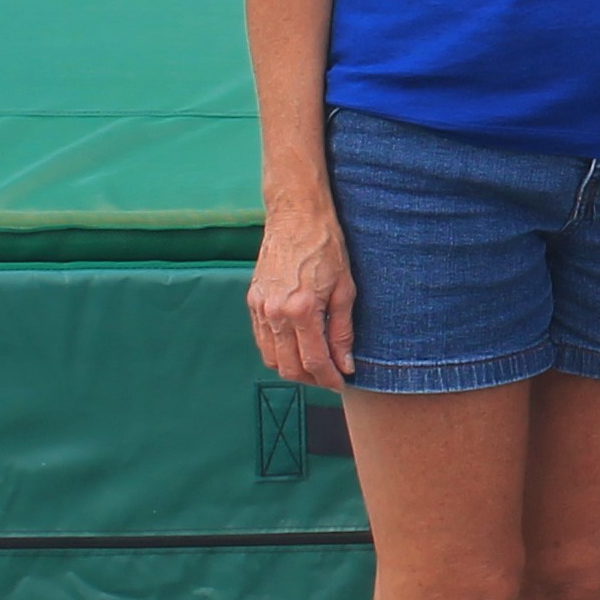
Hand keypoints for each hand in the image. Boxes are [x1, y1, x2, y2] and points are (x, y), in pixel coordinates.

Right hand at [246, 201, 358, 389]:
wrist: (297, 216)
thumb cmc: (326, 247)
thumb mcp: (345, 289)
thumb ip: (343, 331)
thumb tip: (345, 364)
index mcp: (301, 310)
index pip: (313, 361)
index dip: (328, 379)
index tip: (340, 383)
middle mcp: (275, 313)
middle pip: (289, 367)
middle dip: (311, 379)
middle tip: (330, 376)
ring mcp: (260, 308)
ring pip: (272, 358)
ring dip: (293, 368)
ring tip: (315, 364)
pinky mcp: (253, 301)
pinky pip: (262, 340)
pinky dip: (278, 351)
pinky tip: (296, 345)